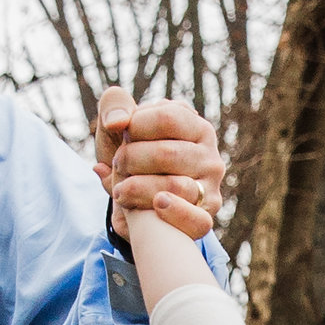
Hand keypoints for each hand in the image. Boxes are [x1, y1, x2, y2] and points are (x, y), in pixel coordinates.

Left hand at [95, 86, 222, 241]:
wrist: (129, 198)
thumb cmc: (126, 153)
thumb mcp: (116, 122)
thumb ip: (114, 105)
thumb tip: (117, 123)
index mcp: (193, 125)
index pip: (166, 118)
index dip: (135, 128)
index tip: (121, 135)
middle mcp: (208, 155)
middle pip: (167, 154)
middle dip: (131, 160)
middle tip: (118, 165)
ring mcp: (210, 186)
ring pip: (175, 186)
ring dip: (137, 189)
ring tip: (121, 190)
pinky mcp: (205, 215)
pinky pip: (197, 219)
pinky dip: (174, 212)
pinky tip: (157, 205)